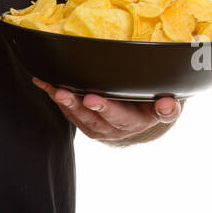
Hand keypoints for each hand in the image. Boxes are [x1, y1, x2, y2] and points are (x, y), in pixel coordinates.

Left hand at [32, 77, 182, 142]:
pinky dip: (54, 96)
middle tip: (63, 92)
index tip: (91, 98)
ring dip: (62, 101)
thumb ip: (168, 109)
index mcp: (133, 123)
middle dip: (76, 104)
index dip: (105, 108)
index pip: (118, 116)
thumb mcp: (165, 109)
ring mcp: (95, 127)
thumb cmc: (153, 106)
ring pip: (76, 115)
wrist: (141, 118)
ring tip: (50, 87)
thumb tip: (167, 103)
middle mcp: (111, 129)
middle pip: (91, 117)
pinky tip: (43, 83)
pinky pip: (67, 110)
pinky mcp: (84, 121)